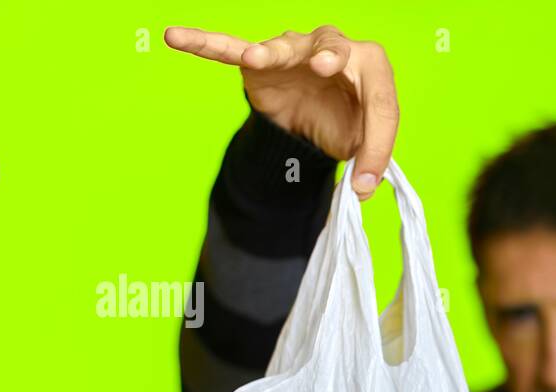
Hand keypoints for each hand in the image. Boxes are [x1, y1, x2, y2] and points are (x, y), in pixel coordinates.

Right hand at [165, 24, 398, 200]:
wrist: (310, 121)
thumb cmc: (343, 123)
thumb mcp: (362, 145)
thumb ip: (370, 161)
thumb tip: (362, 190)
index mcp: (371, 69)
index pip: (380, 102)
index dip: (375, 142)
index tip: (363, 181)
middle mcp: (333, 48)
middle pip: (335, 48)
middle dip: (330, 54)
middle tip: (324, 66)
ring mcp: (293, 50)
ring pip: (284, 46)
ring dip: (271, 52)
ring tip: (256, 59)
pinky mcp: (257, 62)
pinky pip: (229, 49)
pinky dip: (205, 44)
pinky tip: (176, 37)